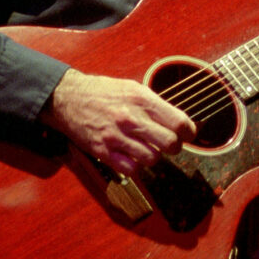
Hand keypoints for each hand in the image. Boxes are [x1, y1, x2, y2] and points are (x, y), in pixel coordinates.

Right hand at [42, 68, 196, 173]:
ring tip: (149, 148)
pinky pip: (131, 169)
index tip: (187, 134)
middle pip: (170, 144)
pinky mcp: (103, 151)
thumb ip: (156, 105)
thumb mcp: (133, 89)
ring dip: (155, 156)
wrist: (69, 98)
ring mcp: (117, 136)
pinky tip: (133, 156)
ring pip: (152, 158)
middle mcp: (131, 118)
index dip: (189, 132)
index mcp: (142, 100)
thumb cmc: (104, 92)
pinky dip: (136, 166)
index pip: (179, 122)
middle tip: (171, 145)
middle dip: (175, 147)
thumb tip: (179, 121)